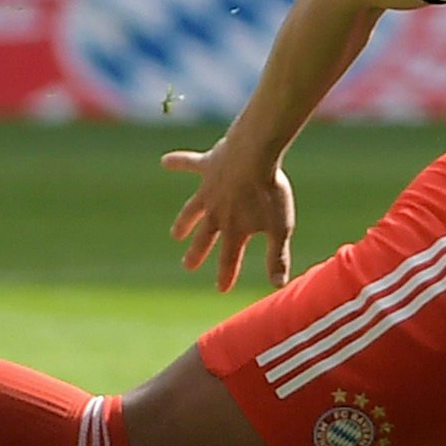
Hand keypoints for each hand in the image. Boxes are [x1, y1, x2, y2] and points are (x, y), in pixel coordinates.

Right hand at [161, 139, 295, 291]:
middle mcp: (217, 213)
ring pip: (192, 210)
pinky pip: (188, 164)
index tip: (221, 289)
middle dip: (198, 253)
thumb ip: (276, 256)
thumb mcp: (279, 227)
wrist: (254, 156)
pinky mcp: (208, 166)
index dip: (226, 274)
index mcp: (235, 228)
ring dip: (184, 222)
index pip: (230, 258)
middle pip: (206, 237)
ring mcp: (209, 191)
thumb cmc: (270, 193)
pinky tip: (165, 161)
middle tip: (188, 266)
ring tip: (176, 234)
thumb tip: (277, 285)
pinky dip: (178, 162)